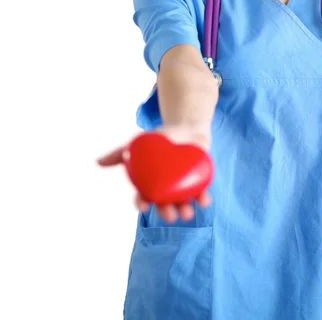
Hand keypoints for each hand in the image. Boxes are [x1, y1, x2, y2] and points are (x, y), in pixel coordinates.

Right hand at [97, 125, 212, 223]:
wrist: (186, 127)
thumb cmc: (160, 138)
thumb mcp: (140, 142)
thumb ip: (120, 152)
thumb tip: (98, 162)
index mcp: (151, 184)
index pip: (144, 197)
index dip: (142, 204)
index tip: (143, 205)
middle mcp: (166, 190)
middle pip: (164, 206)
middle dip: (165, 213)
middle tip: (169, 214)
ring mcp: (183, 188)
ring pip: (182, 204)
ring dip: (185, 211)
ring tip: (186, 213)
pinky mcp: (199, 183)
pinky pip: (201, 194)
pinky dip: (202, 199)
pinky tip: (204, 200)